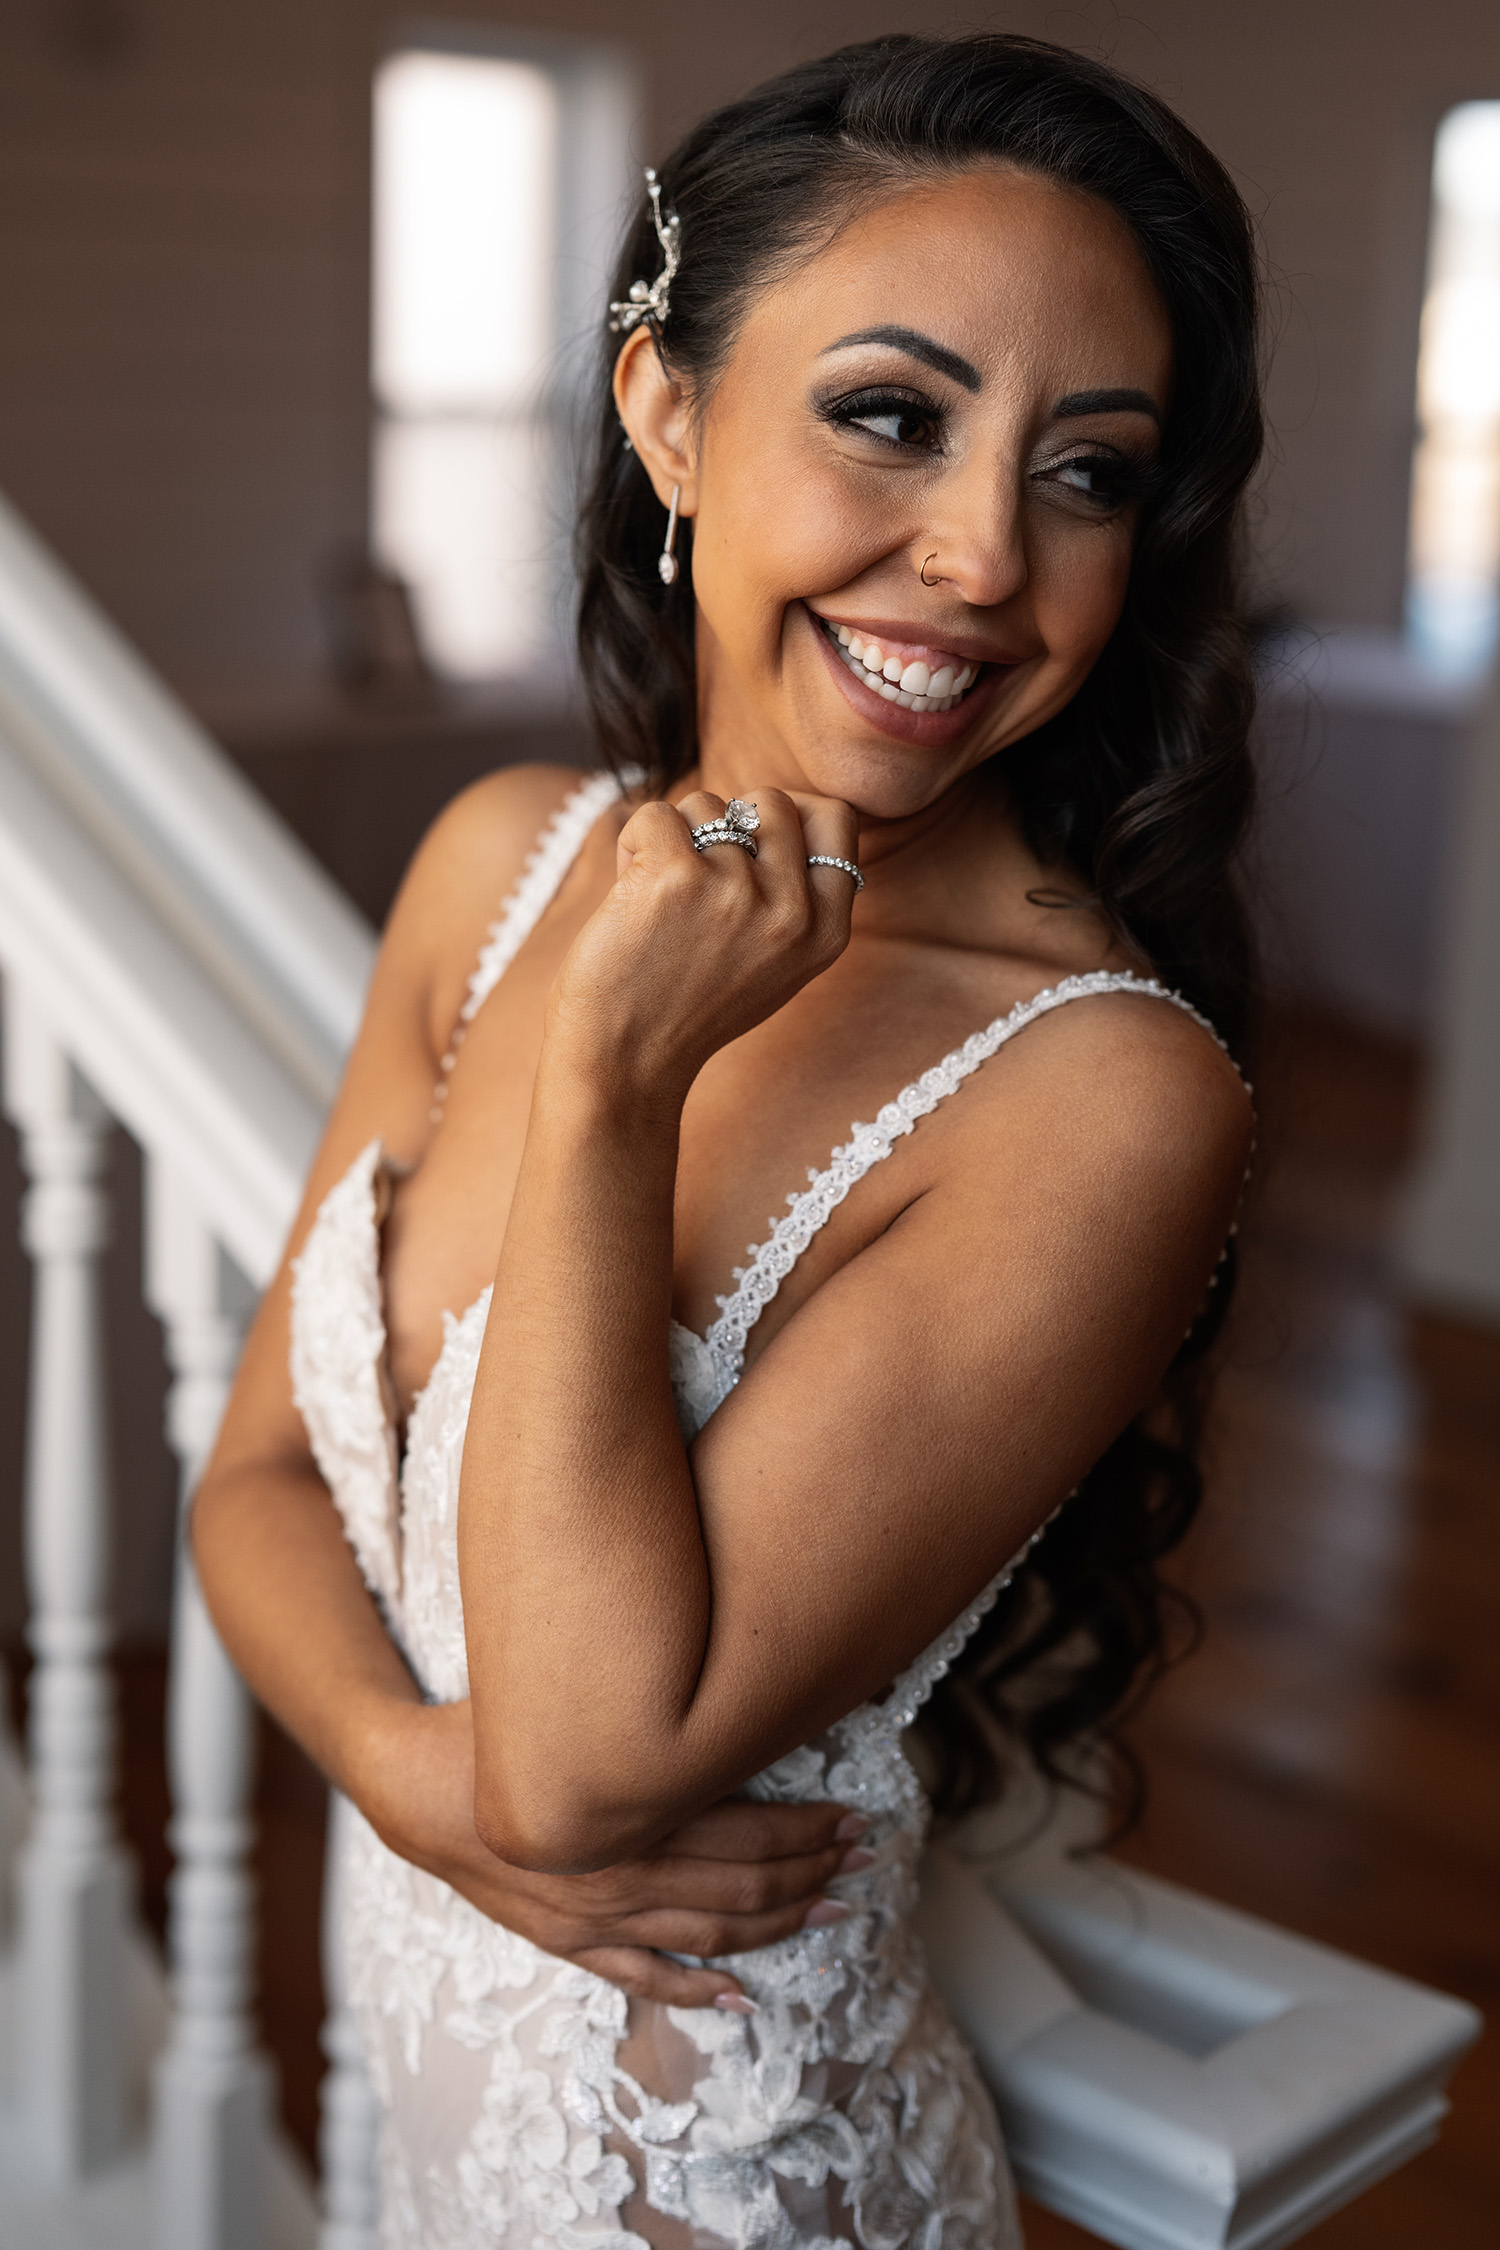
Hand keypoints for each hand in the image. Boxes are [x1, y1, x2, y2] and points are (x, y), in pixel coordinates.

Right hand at [358, 1698, 870, 2008]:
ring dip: (778, 1925)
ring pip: (708, 1933)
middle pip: (740, 1883)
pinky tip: (742, 1997)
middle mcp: (621, 1873)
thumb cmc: (495, 1730)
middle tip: (861, 1857)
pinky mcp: (569, 1941)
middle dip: (810, 1871)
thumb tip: (723, 1702)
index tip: (853, 1816)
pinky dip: (697, 1991)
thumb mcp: (572, 1705)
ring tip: (832, 1911)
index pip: (744, 1830)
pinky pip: (645, 1977)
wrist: (415, 1789)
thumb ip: (645, 1717)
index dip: (806, 1829)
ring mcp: (595, 1917)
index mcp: (628, 1812)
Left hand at [544, 786, 860, 1098]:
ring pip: (708, 805)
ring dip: (674, 839)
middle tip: (695, 874)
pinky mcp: (676, 878)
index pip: (837, 820)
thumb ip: (795, 898)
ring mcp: (737, 892)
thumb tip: (787, 807)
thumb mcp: (774, 965)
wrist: (626, 1063)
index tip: (754, 834)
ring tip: (658, 900)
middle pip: (771, 802)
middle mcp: (791, 911)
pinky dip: (633, 844)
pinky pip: (656, 814)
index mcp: (825, 932)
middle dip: (726, 821)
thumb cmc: (689, 1010)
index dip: (793, 812)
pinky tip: (628, 892)